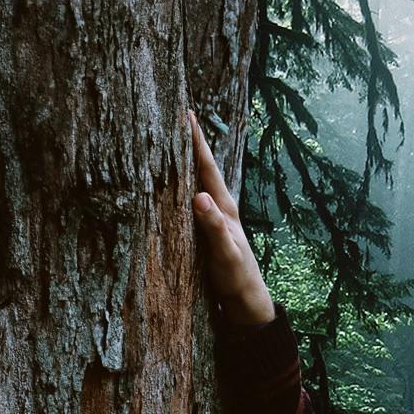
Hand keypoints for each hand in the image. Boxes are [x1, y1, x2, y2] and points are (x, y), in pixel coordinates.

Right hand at [188, 109, 274, 325]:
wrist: (246, 300)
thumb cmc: (237, 278)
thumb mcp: (225, 254)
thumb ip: (214, 227)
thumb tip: (199, 197)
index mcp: (224, 207)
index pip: (207, 167)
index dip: (196, 141)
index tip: (186, 114)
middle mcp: (219, 206)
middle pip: (201, 167)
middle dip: (188, 141)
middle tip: (173, 114)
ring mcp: (213, 216)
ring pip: (195, 180)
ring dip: (183, 160)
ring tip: (168, 138)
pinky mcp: (206, 228)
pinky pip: (189, 197)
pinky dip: (180, 183)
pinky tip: (170, 180)